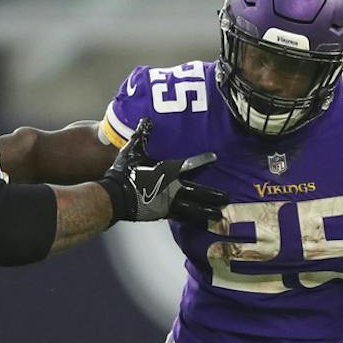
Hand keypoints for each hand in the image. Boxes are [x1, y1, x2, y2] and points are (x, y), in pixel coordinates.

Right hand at [99, 120, 227, 223]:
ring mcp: (169, 203)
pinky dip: (192, 220)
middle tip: (227, 198)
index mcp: (169, 171)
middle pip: (200, 192)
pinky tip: (200, 223)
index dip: (204, 161)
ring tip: (219, 215)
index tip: (214, 158)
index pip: (191, 164)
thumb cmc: (125, 171)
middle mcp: (173, 188)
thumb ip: (142, 135)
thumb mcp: (133, 150)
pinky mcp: (163, 214)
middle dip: (214, 195)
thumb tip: (146, 119)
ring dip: (208, 212)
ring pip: (194, 209)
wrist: (115, 196)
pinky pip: (181, 218)